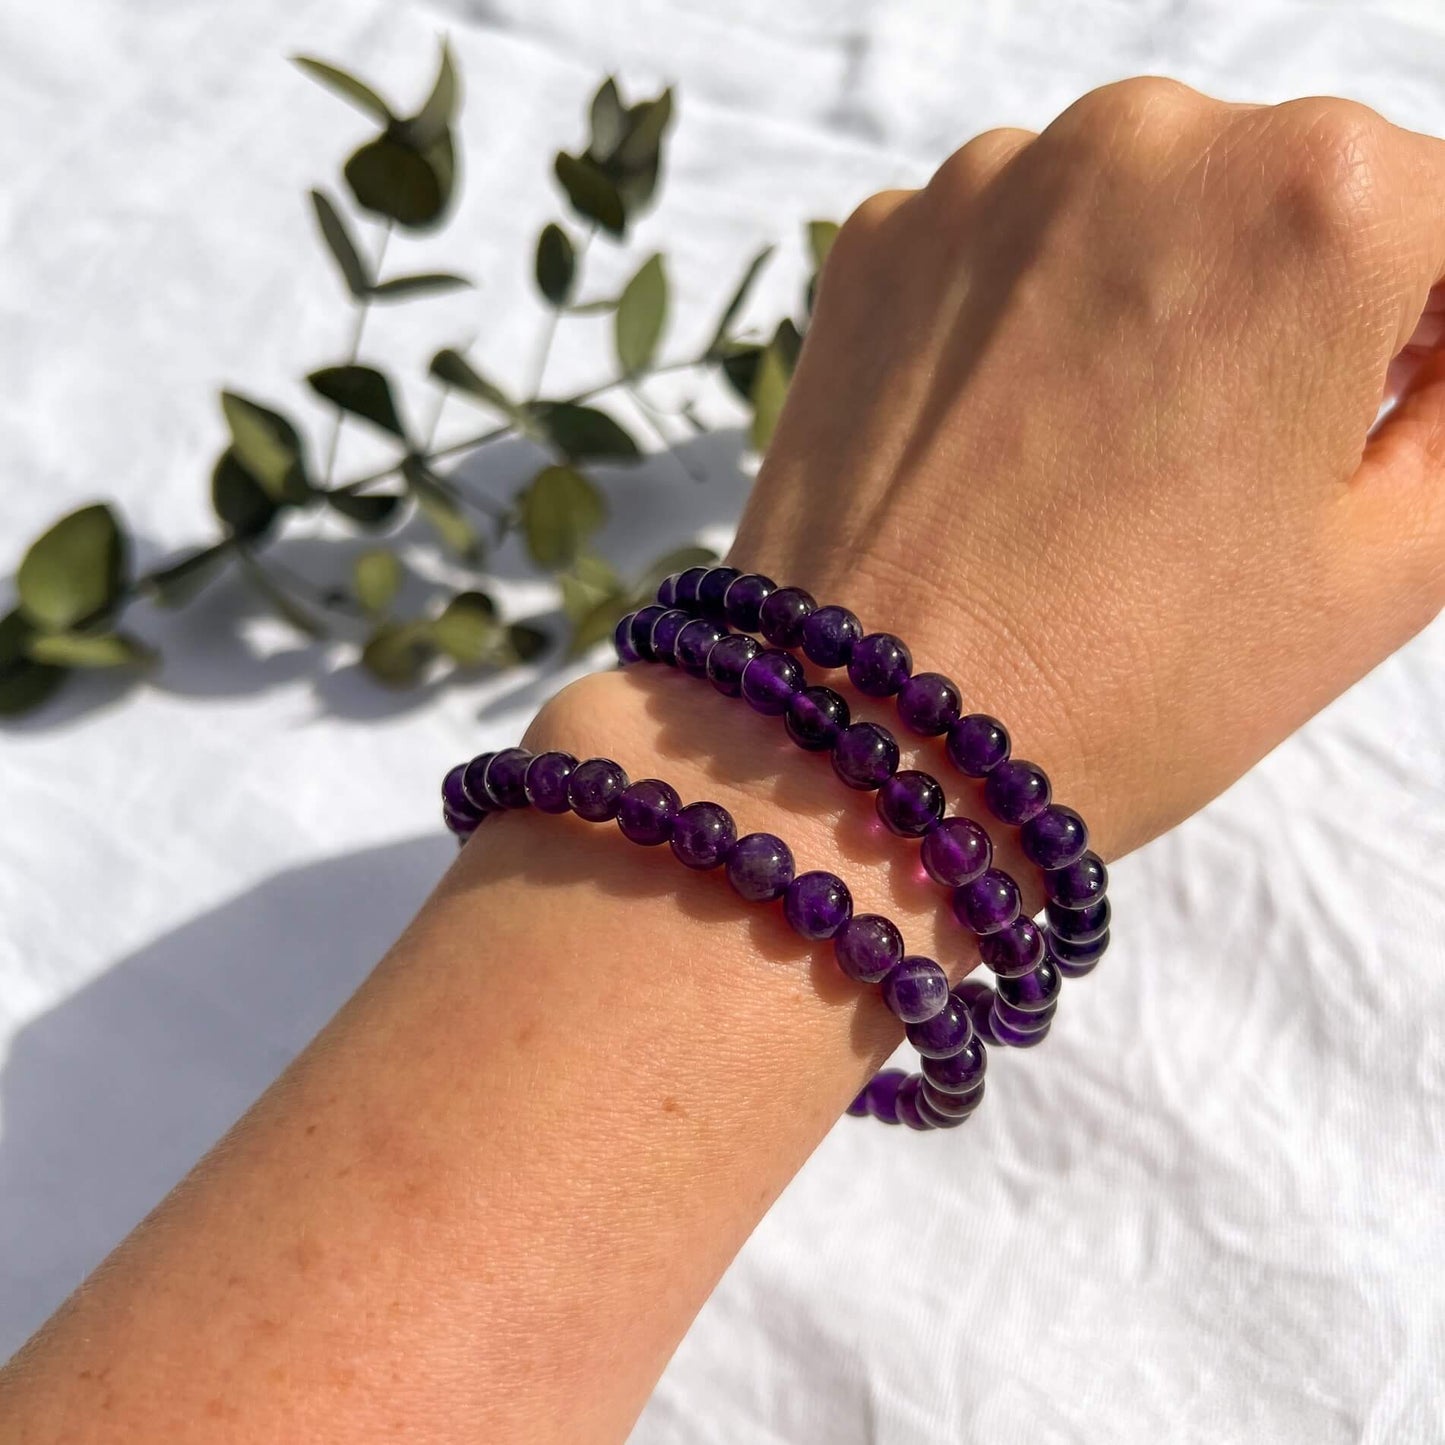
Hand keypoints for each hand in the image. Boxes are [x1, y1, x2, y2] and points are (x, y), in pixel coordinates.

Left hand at [730, 79, 1444, 856]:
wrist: (877, 749)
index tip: (1402, 406)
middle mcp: (1142, 140)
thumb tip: (1436, 354)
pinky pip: (1007, 249)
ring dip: (1162, 301)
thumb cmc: (1138, 681)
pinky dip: (1034, 318)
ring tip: (1118, 464)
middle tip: (1248, 459)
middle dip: (1302, 309)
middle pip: (1287, 197)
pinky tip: (1017, 441)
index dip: (1441, 328)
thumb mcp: (1387, 565)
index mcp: (1314, 200)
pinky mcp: (877, 244)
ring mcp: (986, 183)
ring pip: (1137, 212)